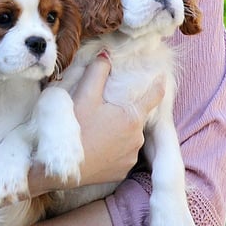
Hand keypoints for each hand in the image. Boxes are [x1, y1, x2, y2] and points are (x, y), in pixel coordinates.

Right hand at [70, 52, 164, 187]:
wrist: (62, 167)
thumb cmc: (74, 128)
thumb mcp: (84, 95)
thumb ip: (97, 71)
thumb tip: (106, 54)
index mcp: (132, 117)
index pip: (153, 96)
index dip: (158, 84)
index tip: (163, 77)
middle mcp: (137, 138)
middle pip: (135, 118)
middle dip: (124, 112)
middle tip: (104, 110)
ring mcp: (130, 157)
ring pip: (129, 137)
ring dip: (119, 132)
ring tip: (97, 131)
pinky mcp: (121, 172)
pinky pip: (122, 155)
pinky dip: (114, 149)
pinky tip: (98, 147)